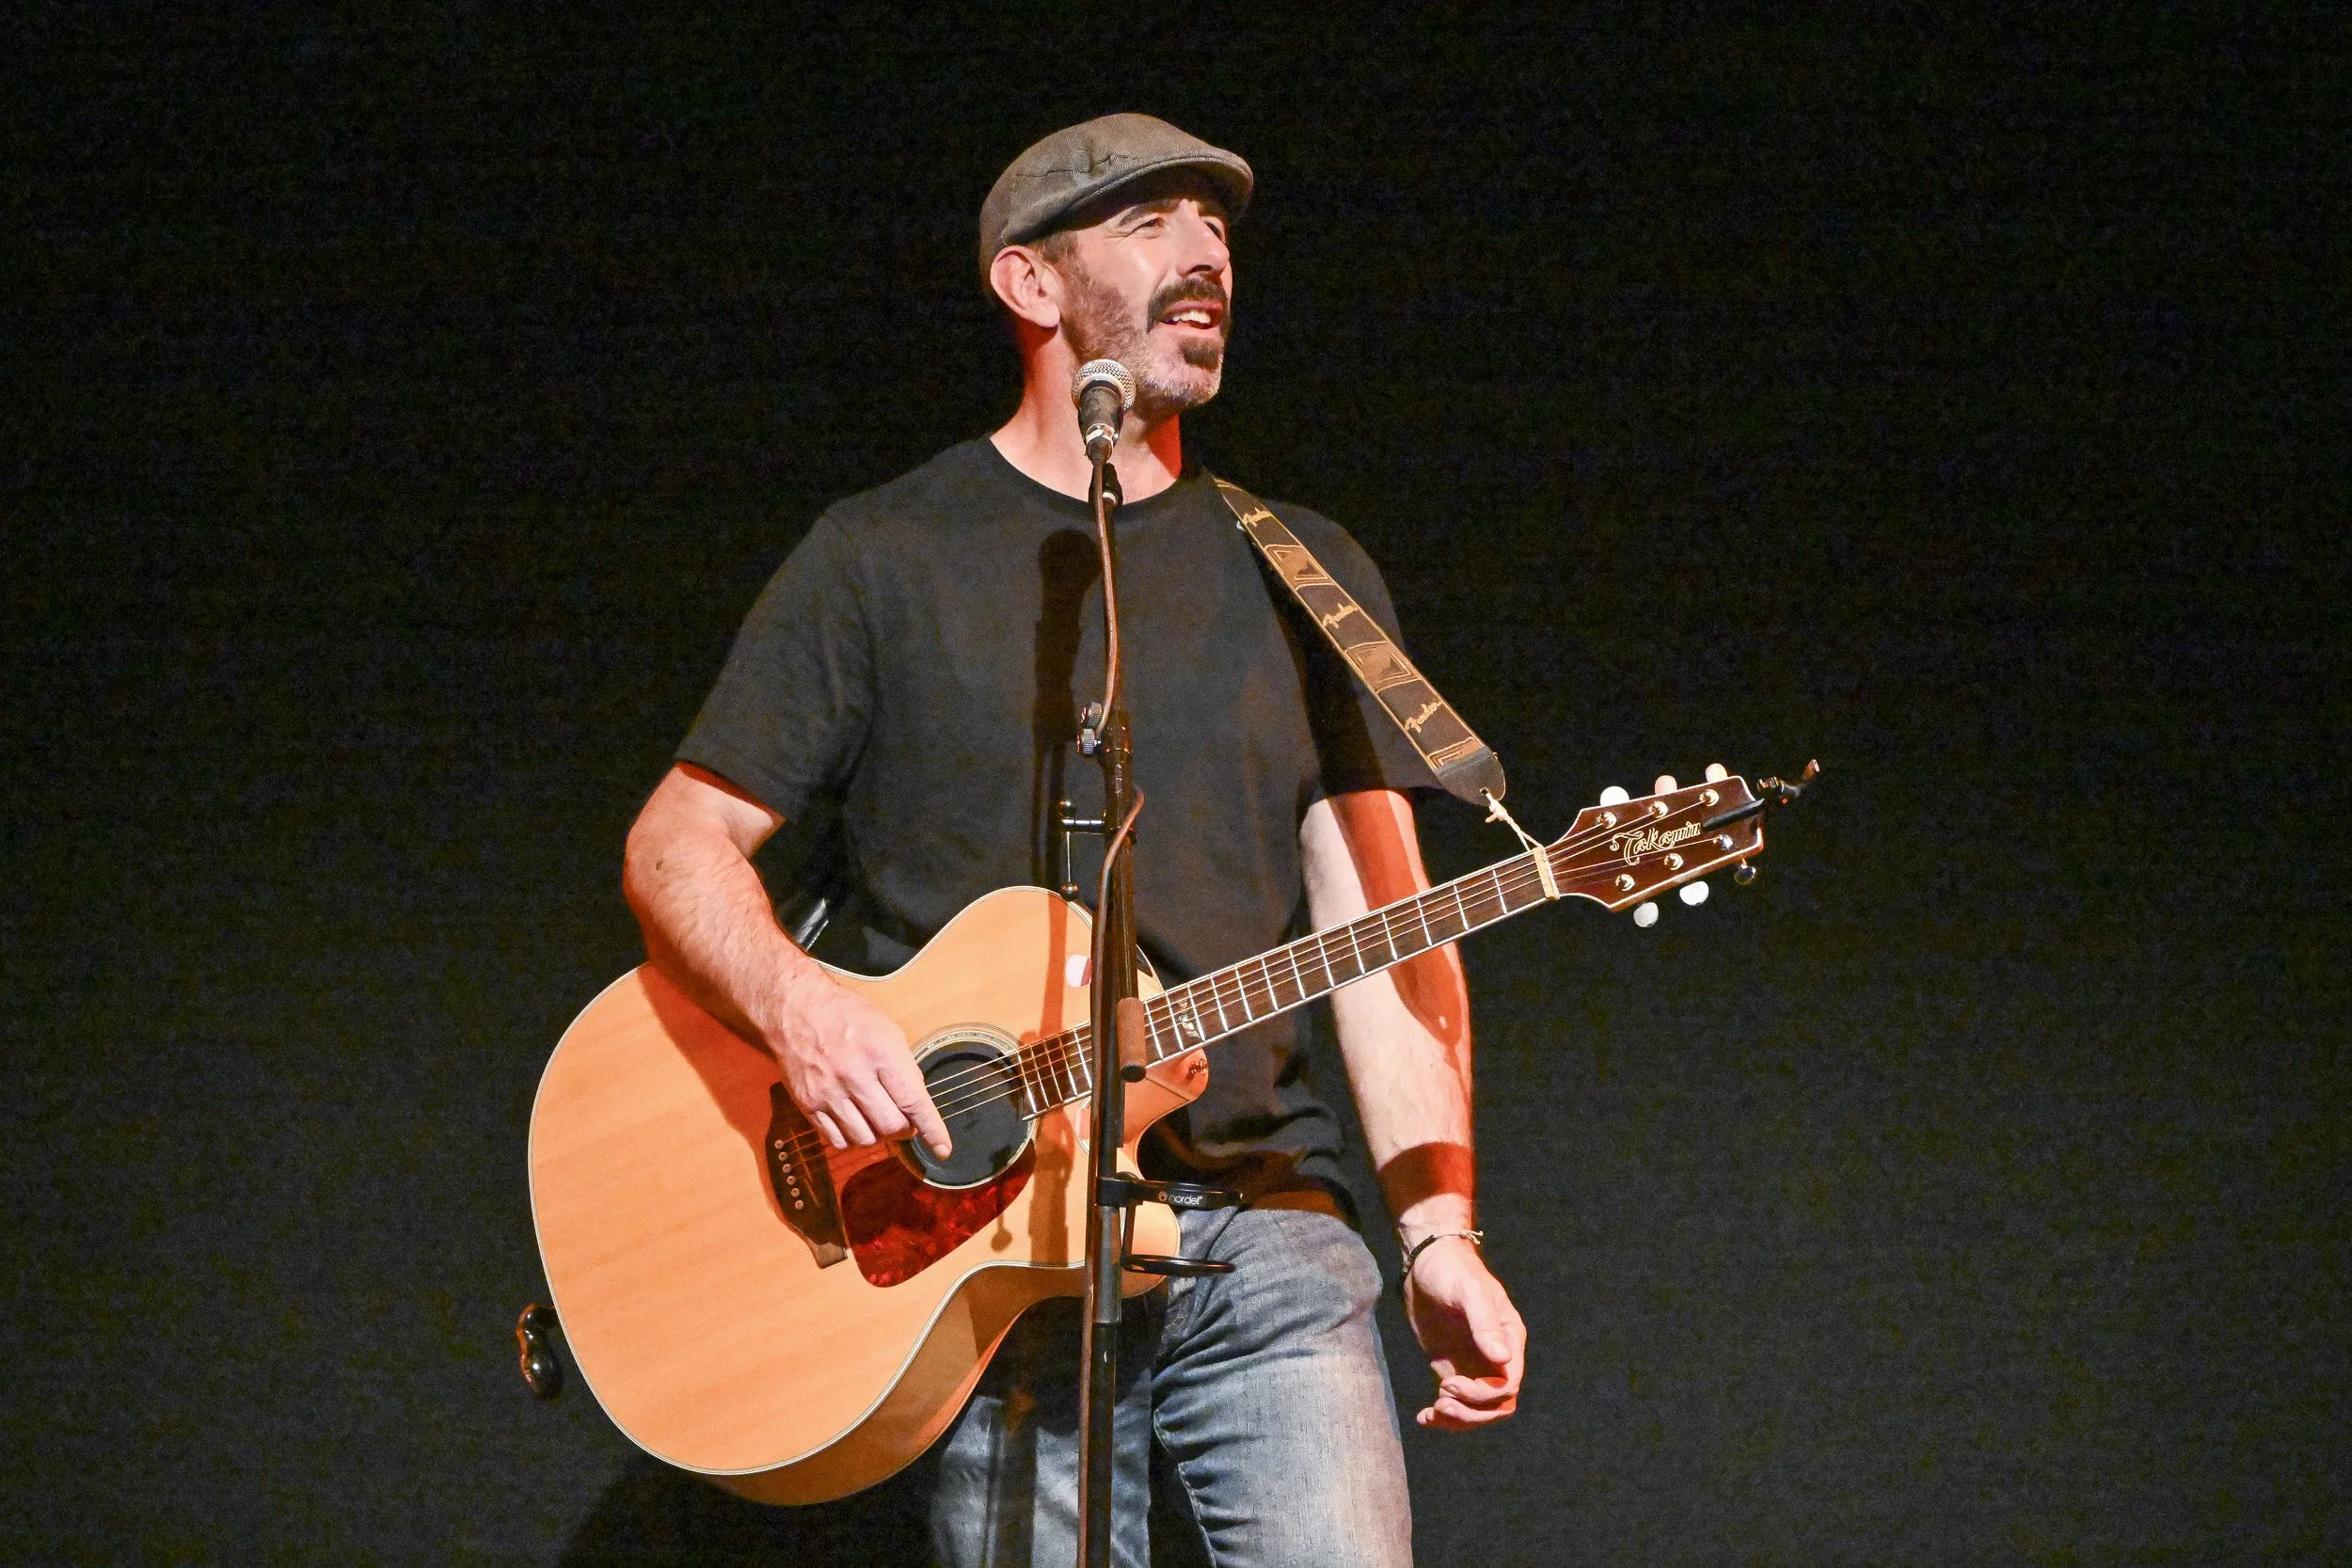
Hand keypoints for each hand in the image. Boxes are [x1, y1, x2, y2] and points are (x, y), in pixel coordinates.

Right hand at [768, 973, 951, 1158]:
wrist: (795, 1010)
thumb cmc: (847, 1016)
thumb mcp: (887, 1030)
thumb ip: (904, 1067)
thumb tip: (917, 1105)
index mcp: (880, 1053)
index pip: (913, 1101)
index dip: (932, 1129)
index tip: (943, 1149)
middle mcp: (854, 1076)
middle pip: (890, 1126)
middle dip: (905, 1130)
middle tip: (904, 1121)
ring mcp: (828, 1092)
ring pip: (864, 1139)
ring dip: (878, 1136)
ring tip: (877, 1120)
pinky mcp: (807, 1104)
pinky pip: (837, 1140)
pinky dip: (852, 1139)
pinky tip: (855, 1123)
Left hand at [1402, 1237, 1524, 1430]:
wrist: (1426, 1262)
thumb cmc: (1452, 1270)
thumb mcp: (1469, 1292)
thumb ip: (1485, 1325)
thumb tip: (1503, 1359)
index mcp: (1509, 1340)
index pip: (1508, 1386)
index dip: (1483, 1395)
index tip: (1451, 1384)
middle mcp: (1496, 1357)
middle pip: (1497, 1405)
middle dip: (1471, 1413)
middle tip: (1441, 1404)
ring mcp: (1474, 1364)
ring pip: (1478, 1410)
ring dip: (1458, 1419)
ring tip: (1432, 1412)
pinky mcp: (1452, 1367)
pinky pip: (1455, 1402)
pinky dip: (1443, 1415)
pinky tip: (1424, 1417)